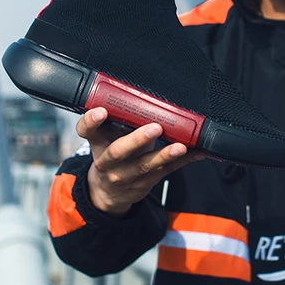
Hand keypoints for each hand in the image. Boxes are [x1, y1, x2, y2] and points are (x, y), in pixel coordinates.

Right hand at [78, 107, 206, 215]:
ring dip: (164, 155)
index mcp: (98, 142)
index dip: (91, 121)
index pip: (87, 131)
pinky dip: (184, 160)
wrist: (109, 192)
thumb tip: (146, 92)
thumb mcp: (109, 136)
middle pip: (118, 152)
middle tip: (155, 127)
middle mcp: (108, 161)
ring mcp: (126, 175)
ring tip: (180, 146)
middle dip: (137, 140)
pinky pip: (166, 171)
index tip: (101, 111)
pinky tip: (197, 152)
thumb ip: (120, 117)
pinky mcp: (145, 182)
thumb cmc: (114, 153)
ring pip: (145, 165)